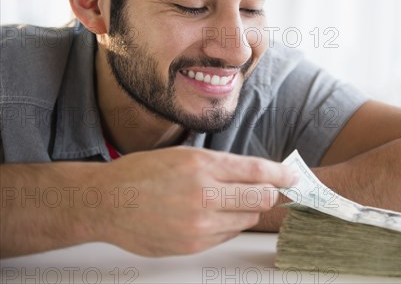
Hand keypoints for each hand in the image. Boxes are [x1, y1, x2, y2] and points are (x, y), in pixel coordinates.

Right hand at [89, 147, 296, 255]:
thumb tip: (256, 174)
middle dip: (269, 193)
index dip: (281, 174)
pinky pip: (228, 234)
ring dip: (245, 209)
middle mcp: (204, 194)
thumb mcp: (184, 155)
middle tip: (269, 190)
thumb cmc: (142, 174)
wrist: (107, 203)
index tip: (292, 176)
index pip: (258, 171)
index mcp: (203, 164)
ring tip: (224, 201)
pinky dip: (228, 224)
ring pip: (246, 218)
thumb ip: (221, 166)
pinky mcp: (193, 244)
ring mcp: (200, 223)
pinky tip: (210, 215)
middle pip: (260, 198)